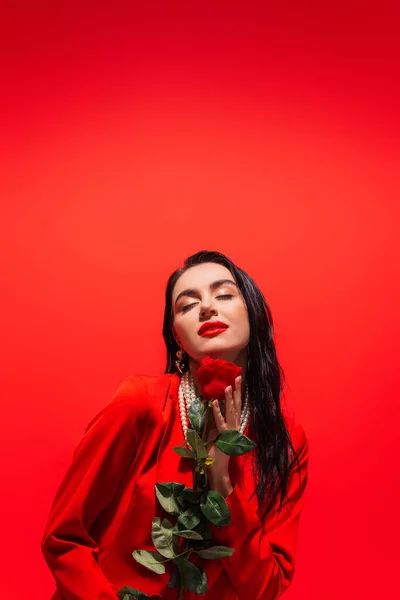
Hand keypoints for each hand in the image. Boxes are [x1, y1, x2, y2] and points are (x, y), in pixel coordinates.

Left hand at [206, 375, 241, 495]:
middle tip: (239, 377)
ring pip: (231, 411)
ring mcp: (229, 432)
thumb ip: (208, 426)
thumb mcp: (210, 437)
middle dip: (237, 391)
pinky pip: (220, 422)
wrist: (217, 471)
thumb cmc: (213, 456)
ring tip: (228, 386)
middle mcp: (233, 427)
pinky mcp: (223, 437)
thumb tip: (203, 415)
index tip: (237, 381)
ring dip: (229, 399)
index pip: (236, 407)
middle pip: (237, 405)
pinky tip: (213, 402)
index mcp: (231, 426)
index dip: (237, 394)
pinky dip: (217, 412)